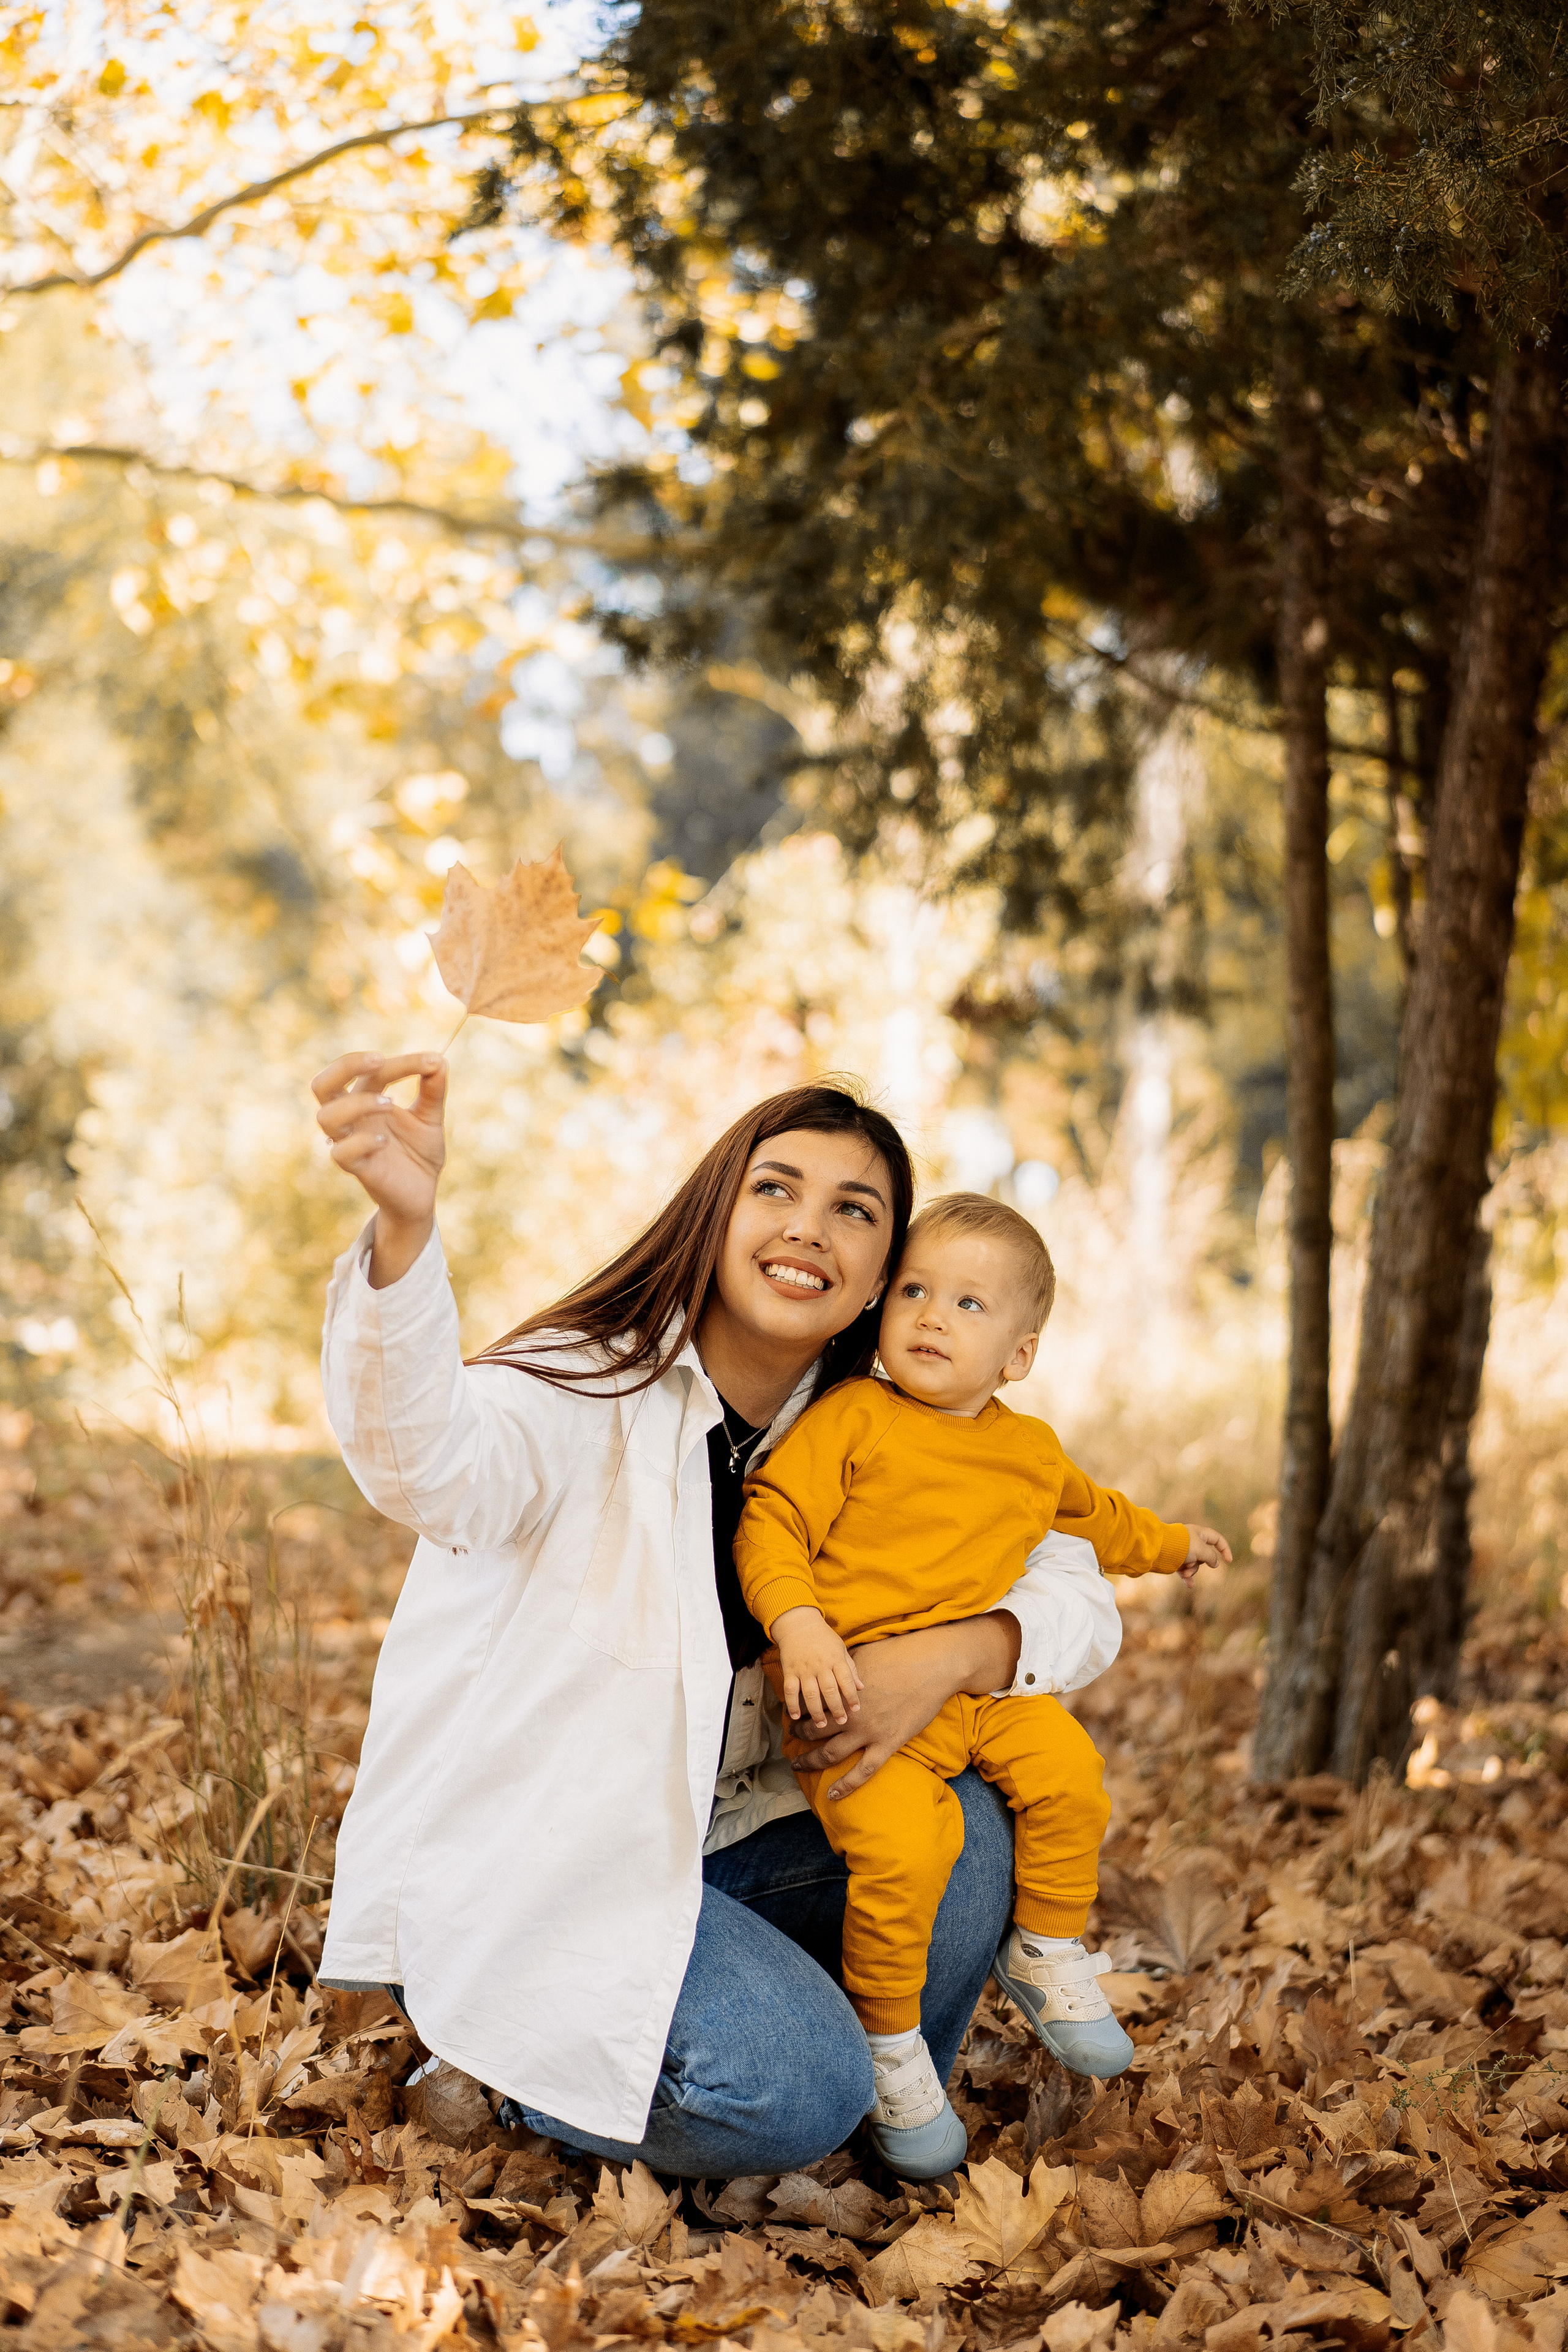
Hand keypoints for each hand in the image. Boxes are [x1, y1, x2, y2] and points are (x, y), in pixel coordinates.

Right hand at [312, 1051, 447, 1285]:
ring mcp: (351, 1144)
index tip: (432, 1062)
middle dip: (346, 1065)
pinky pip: (342, 1153)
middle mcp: (351, 1120)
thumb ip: (433, 1091)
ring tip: (390, 1104)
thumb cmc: (419, 1153)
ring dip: (357, 1103)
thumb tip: (439, 1060)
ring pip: (326, 1117)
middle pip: (322, 1084)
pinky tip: (385, 1140)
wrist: (423, 1194)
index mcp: (365, 1100)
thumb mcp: (430, 1118)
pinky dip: (362, 1141)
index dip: (400, 1062)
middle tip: (379, 1060)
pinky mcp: (358, 1170)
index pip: (368, 1070)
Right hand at [771, 1606, 863, 1732]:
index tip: (856, 1709)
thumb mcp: (840, 1648)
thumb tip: (861, 1687)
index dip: (852, 1696)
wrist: (799, 1624)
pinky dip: (792, 1704)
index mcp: (835, 1659)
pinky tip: (795, 1716)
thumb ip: (850, 1668)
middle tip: (841, 1721)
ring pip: (810, 1694)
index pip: (846, 1680)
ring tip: (821, 1725)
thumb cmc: (823, 1638)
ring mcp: (804, 1669)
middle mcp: (820, 1665)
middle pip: (829, 1690)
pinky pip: (790, 1690)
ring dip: (816, 1711)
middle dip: (836, 1708)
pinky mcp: (790, 1671)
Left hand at [784, 1617, 1012, 1801]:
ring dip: (811, 1760)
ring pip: (830, 1753)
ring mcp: (868, 1732)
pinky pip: (863, 1772)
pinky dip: (846, 1785)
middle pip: (814, 1730)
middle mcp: (849, 1714)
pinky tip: (832, 1794)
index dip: (799, 1709)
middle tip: (792, 1736)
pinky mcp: (887, 1743)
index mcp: (841, 1691)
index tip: (794, 1711)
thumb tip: (832, 1668)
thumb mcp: (862, 1656)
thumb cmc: (898, 1654)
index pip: (810, 1704)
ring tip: (799, 1764)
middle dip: (799, 1734)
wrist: (931, 1666)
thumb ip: (844, 1669)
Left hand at [1180, 1524, 1231, 1584]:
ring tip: (1185, 1573)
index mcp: (1199, 1533)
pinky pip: (1185, 1570)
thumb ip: (1211, 1557)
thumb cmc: (1181, 1546)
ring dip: (1191, 1570)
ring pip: (1194, 1564)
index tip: (1229, 1562)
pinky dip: (1187, 1577)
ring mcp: (1183, 1551)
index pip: (1217, 1539)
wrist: (1159, 1549)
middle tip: (1192, 1564)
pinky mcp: (1175, 1560)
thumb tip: (1215, 1563)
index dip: (1224, 1549)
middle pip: (1205, 1555)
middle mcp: (1192, 1541)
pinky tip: (1189, 1585)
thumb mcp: (1201, 1550)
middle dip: (1200, 1563)